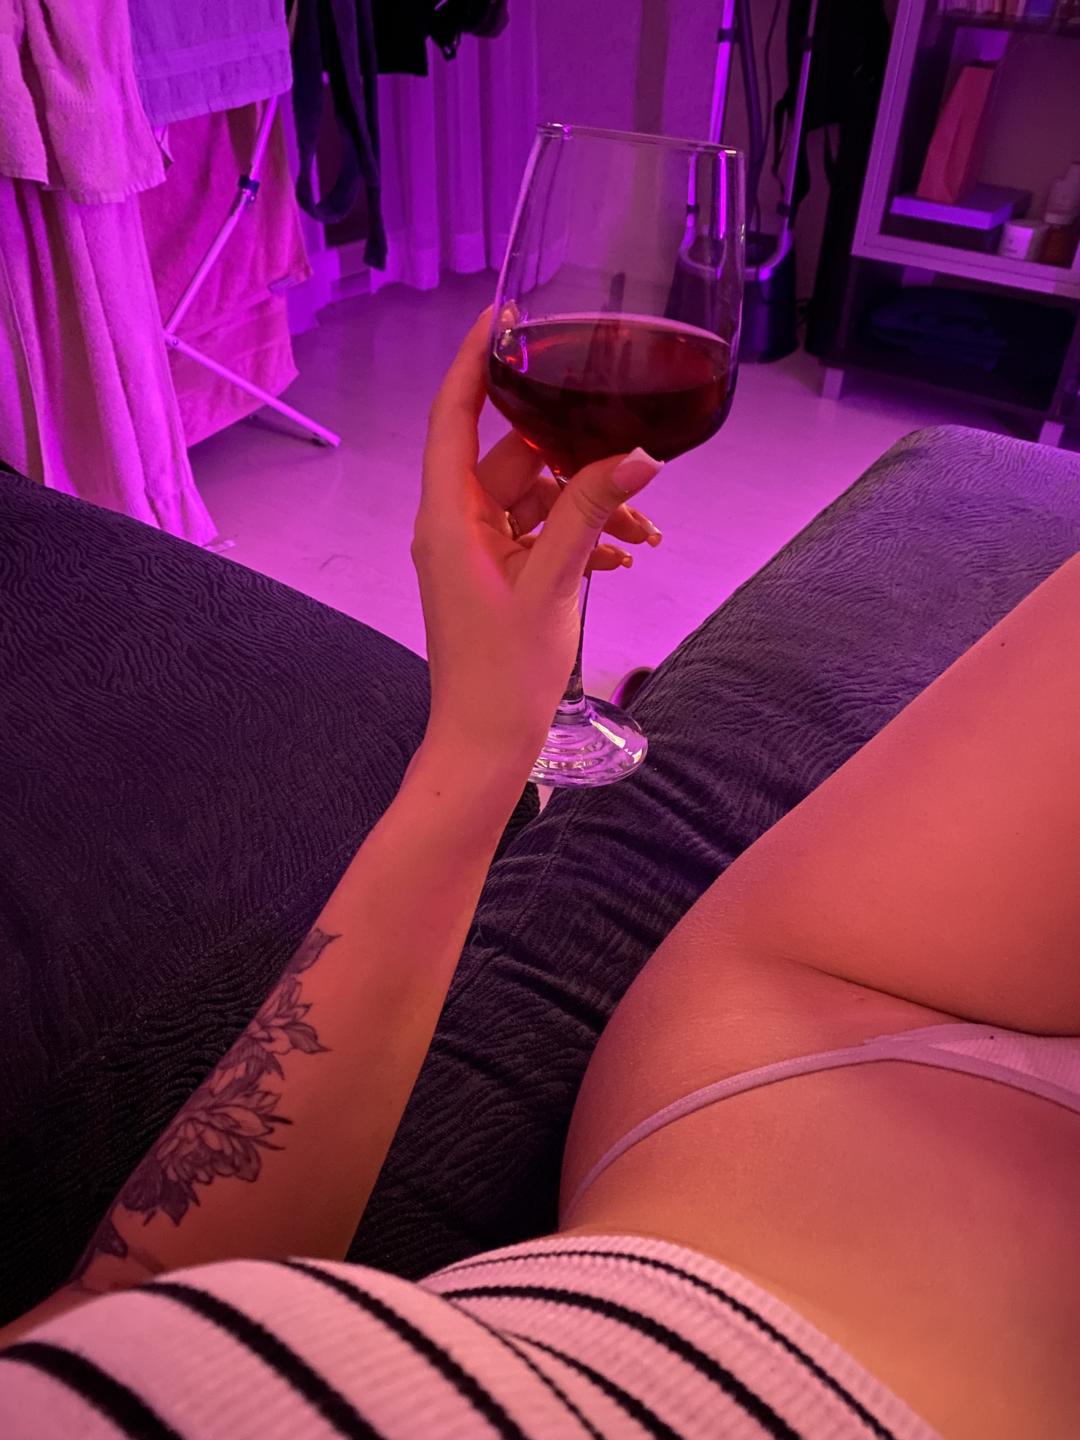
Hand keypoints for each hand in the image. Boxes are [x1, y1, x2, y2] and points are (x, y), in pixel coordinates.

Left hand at [412, 312, 663, 762]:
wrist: (486, 744)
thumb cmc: (502, 672)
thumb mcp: (553, 583)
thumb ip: (592, 512)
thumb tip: (639, 455)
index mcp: (448, 515)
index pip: (454, 413)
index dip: (476, 359)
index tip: (507, 316)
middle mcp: (455, 523)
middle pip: (513, 455)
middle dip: (577, 455)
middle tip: (632, 450)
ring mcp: (477, 551)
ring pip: (537, 498)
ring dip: (590, 504)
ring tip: (646, 527)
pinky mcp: (499, 575)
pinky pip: (541, 534)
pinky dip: (580, 536)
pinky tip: (626, 553)